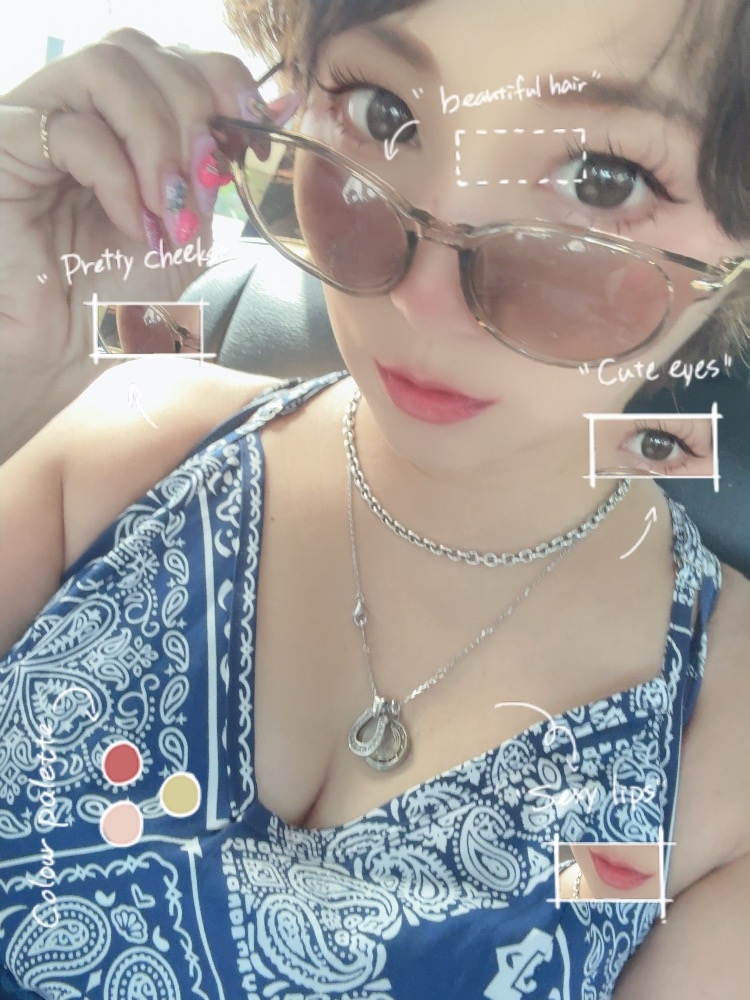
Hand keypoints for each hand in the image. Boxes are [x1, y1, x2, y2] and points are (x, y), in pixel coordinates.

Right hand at [0, 28, 283, 457]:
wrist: (61, 353)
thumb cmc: (118, 297)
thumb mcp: (190, 229)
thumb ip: (224, 167)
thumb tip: (284, 102)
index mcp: (122, 121)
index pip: (175, 58)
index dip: (225, 85)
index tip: (256, 141)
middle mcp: (78, 107)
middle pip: (146, 52)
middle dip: (195, 119)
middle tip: (204, 194)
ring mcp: (39, 121)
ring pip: (109, 69)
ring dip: (158, 142)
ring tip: (168, 211)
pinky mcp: (6, 148)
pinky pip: (73, 129)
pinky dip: (119, 177)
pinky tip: (130, 224)